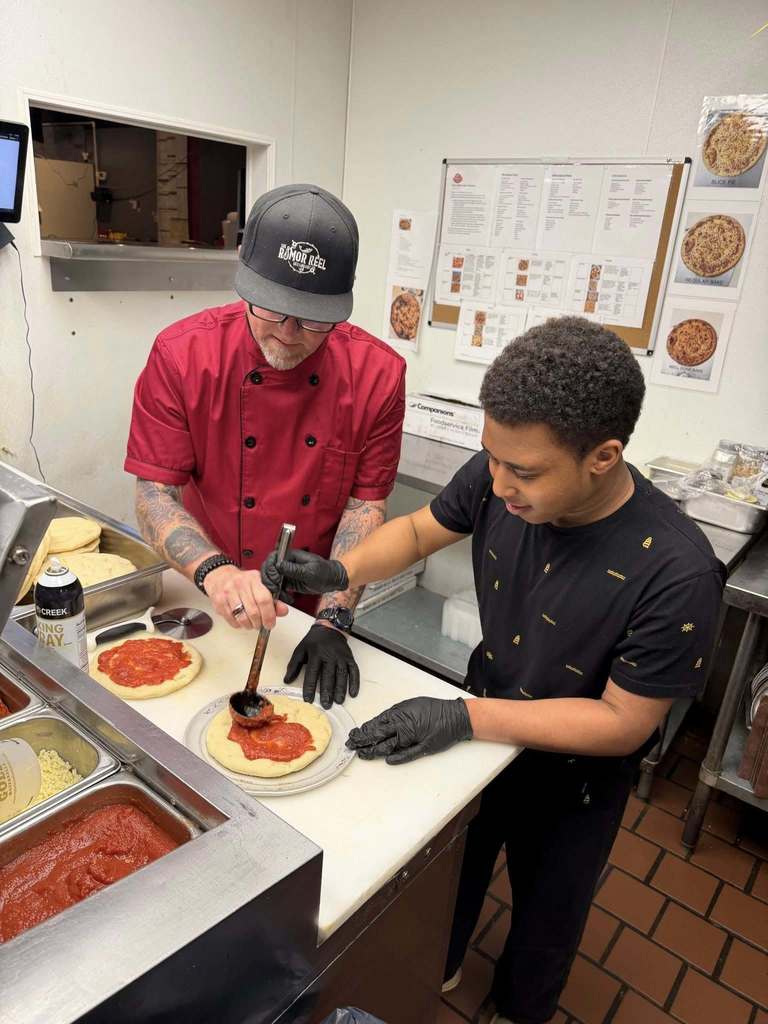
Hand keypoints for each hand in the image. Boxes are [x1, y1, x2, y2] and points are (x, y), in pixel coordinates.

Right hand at [203, 565, 288, 629]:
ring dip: (249, 625)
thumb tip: (283, 611)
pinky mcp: (219, 601)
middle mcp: (240, 584)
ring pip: (242, 618)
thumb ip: (273, 599)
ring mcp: (228, 593)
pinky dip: (238, 624)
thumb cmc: (243, 582)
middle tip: (261, 625)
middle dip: (259, 623)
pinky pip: (231, 620)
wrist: (219, 576)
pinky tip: (240, 620)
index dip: (269, 615)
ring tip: (251, 623)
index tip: (270, 623)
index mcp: (254, 578)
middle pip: (253, 611)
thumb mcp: (260, 585)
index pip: (264, 599)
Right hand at [261, 547, 348, 596]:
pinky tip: (287, 599)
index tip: (276, 579)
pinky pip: (277, 587)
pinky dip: (279, 594)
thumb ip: (293, 569)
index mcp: (291, 555)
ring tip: (283, 596)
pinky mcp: (288, 582)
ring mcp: (286, 572)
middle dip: (269, 580)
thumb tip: (278, 565)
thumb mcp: (309, 571)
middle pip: (268, 569)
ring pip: (271, 579)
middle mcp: (286, 563)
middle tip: (276, 589)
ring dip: (273, 589)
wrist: (331, 581)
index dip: (271, 568)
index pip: (273, 558)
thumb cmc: (324, 572)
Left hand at [285, 622, 359, 707]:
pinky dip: (354, 682)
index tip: (308, 699)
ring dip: (341, 689)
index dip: (310, 687)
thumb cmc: (313, 641)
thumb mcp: (300, 650)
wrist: (330, 628)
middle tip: (326, 705)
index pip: (312, 673)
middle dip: (327, 691)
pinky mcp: (350, 658)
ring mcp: (341, 657)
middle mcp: (330, 655)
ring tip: (338, 701)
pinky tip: (353, 693)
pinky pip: (354, 671)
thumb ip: (294, 665)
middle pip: (329, 676)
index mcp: (316, 654)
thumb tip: (287, 680)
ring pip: (342, 675)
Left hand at [346, 696, 472, 764]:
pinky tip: (387, 760)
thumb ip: (394, 714)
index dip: (362, 730)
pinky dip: (397, 757)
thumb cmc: (433, 709)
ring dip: (374, 751)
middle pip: (377, 734)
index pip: (375, 723)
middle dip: (362, 741)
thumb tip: (378, 722)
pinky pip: (407, 754)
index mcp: (399, 714)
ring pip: (389, 745)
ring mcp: (412, 737)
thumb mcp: (410, 705)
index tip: (353, 734)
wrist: (454, 716)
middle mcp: (403, 725)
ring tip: (362, 754)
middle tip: (351, 745)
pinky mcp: (422, 747)